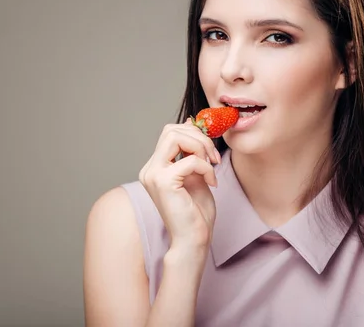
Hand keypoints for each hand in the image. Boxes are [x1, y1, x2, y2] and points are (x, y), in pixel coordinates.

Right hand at [139, 120, 220, 252]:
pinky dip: (206, 167)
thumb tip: (190, 122)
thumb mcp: (197, 174)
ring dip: (201, 147)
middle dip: (199, 138)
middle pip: (171, 130)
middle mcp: (149, 169)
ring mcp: (153, 175)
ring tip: (212, 165)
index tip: (210, 152)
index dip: (194, 134)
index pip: (170, 132)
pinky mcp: (163, 182)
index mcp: (155, 167)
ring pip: (176, 137)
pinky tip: (212, 182)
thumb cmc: (196, 213)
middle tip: (214, 157)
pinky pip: (189, 159)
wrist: (193, 241)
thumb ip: (192, 151)